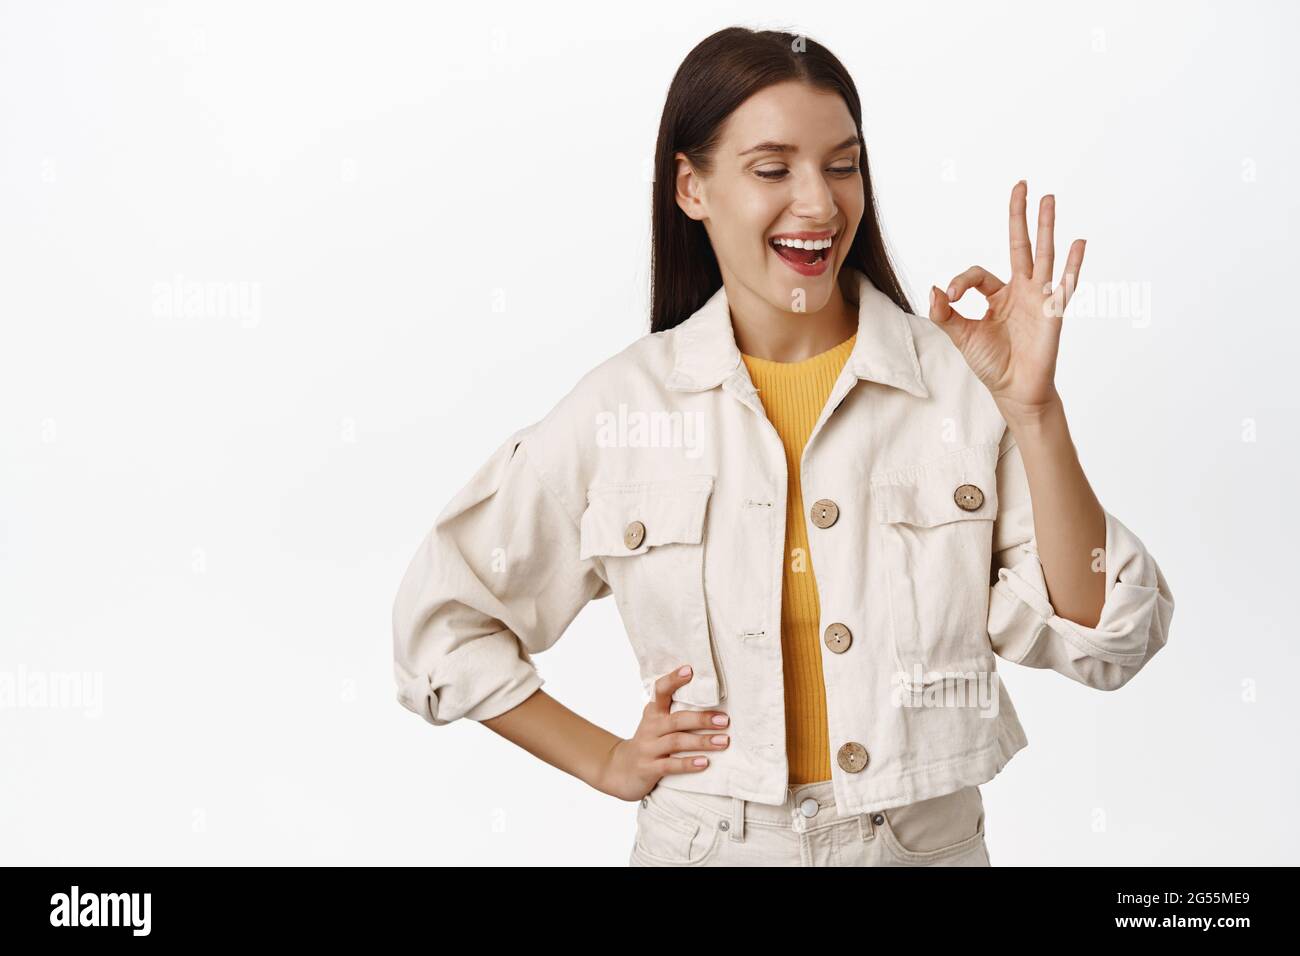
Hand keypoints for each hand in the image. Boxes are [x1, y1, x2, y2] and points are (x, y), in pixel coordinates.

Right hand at [594, 664, 730, 801]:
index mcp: (653, 713)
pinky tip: (704, 763)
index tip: (690, 670)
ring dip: (701, 741)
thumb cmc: (649, 743)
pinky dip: (688, 763)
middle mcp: (650, 727)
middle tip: (724, 720)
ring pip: (676, 742)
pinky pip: (670, 765)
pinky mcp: (648, 768)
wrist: (621, 770)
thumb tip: (712, 701)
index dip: (673, 679)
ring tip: (723, 741)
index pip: (661, 690)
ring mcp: (648, 748)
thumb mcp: (656, 724)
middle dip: (702, 719)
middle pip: (677, 720)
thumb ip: (675, 712)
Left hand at [927, 180, 1085, 422]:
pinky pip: (1065, 284)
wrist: (1015, 390)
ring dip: (1046, 227)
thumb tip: (936, 289)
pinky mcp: (1053, 313)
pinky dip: (1073, 265)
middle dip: (1020, 216)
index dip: (961, 281)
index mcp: (998, 296)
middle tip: (1022, 185)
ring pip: (1043, 255)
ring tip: (1048, 198)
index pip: (979, 274)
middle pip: (1021, 245)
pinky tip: (1079, 242)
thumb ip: (946, 314)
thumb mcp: (962, 337)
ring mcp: (1040, 299)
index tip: (951, 297)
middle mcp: (1021, 291)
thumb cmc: (992, 364)